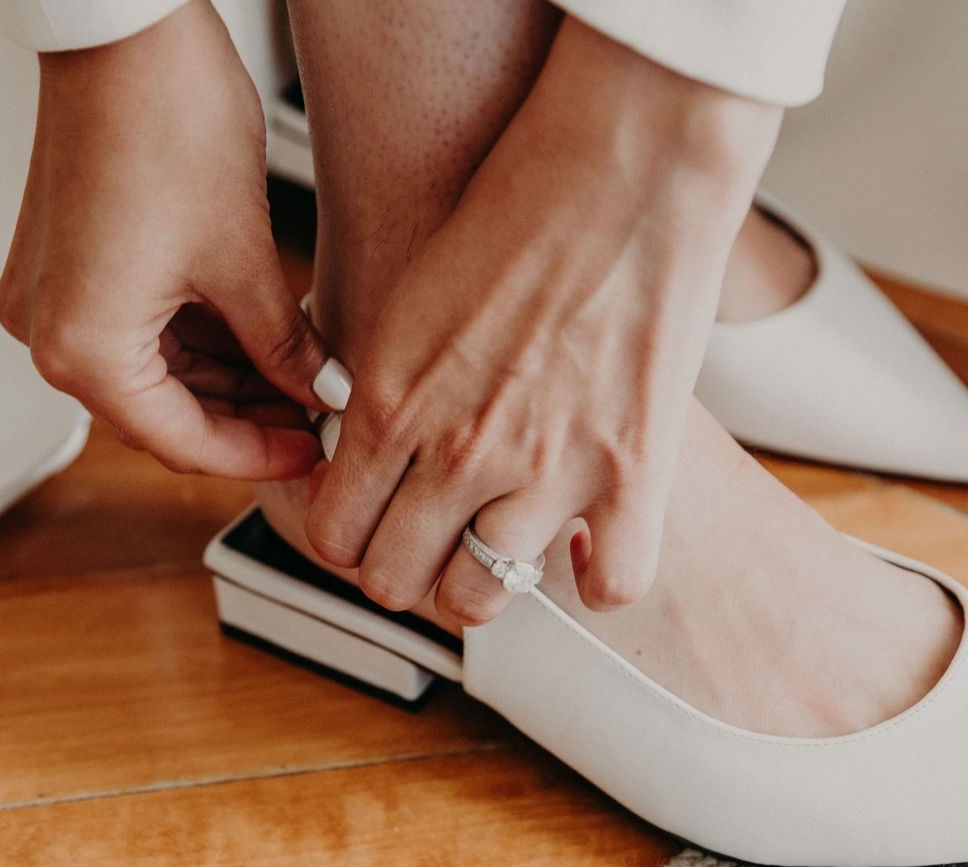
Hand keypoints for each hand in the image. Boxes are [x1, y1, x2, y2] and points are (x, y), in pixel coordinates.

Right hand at [0, 0, 327, 478]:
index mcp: (83, 348)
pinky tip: (254, 338)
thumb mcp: (244, 257)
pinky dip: (192, 340)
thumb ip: (284, 346)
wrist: (119, 28)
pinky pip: (131, 329)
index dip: (259, 455)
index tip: (313, 451)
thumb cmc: (163, 118)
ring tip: (297, 375)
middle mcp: (48, 332)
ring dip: (222, 380)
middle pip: (160, 412)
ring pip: (149, 372)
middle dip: (243, 418)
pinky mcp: (59, 263)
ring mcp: (47, 297)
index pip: (183, 441)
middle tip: (314, 415)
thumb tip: (319, 393)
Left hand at [304, 18, 782, 624]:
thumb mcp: (407, 301)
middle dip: (404, 569)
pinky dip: (600, 578)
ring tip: (498, 545)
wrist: (621, 166)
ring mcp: (546, 471)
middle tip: (428, 543)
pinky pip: (612, 586)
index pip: (334, 534)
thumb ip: (381, 389)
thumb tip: (361, 446)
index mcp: (391, 406)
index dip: (348, 538)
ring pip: (483, 599)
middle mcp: (459, 453)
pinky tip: (590, 547)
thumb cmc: (514, 209)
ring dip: (484, 582)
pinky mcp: (632, 472)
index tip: (369, 524)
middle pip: (397, 581)